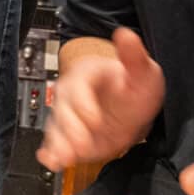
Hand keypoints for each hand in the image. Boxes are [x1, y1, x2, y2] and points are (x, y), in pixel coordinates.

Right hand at [37, 28, 164, 171]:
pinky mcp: (70, 137)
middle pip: (64, 110)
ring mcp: (71, 118)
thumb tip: (125, 34)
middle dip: (71, 129)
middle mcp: (73, 96)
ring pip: (57, 129)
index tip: (93, 118)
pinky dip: (52, 153)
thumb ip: (133, 55)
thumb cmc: (135, 86)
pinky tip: (52, 160)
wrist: (133, 110)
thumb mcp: (142, 70)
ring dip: (59, 144)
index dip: (84, 103)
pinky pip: (56, 144)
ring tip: (62, 159)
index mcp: (87, 75)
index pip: (79, 86)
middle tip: (81, 144)